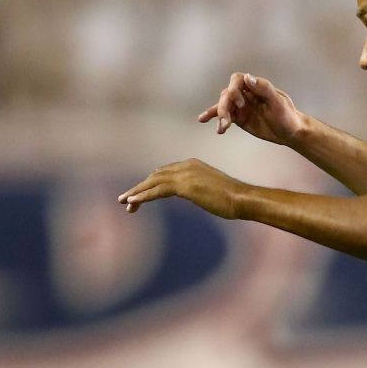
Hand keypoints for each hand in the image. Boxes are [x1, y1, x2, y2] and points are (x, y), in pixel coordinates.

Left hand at [118, 160, 246, 217]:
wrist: (242, 199)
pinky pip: (157, 191)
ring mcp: (184, 175)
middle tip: (125, 199)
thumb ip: (201, 190)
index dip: (150, 183)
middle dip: (140, 188)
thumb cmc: (233, 199)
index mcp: (192, 165)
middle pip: (156, 175)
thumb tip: (200, 196)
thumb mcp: (213, 191)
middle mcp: (186, 166)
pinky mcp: (184, 186)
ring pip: (153, 182)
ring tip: (123, 201)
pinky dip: (143, 196)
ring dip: (136, 192)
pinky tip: (132, 203)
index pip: (165, 172)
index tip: (140, 194)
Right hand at [198, 73, 305, 144]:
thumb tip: (247, 77)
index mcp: (254, 86)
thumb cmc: (287, 114)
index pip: (237, 80)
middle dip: (225, 107)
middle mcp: (245, 94)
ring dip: (219, 115)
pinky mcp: (239, 118)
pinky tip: (203, 120)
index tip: (239, 102)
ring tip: (222, 127)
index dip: (234, 89)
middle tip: (227, 120)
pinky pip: (224, 116)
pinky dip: (214, 117)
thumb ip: (263, 88)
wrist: (290, 131)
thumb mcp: (278, 101)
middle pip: (227, 95)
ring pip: (224, 105)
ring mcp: (240, 106)